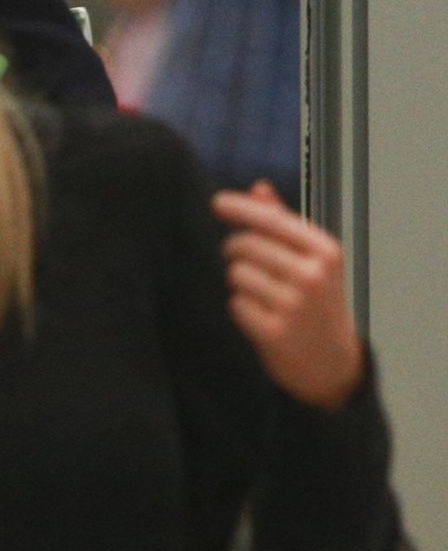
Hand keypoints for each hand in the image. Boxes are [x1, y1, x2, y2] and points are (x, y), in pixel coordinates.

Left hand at [215, 181, 365, 410]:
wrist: (333, 363)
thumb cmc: (318, 304)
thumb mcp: (313, 261)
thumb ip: (284, 223)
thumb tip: (258, 187)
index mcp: (324, 252)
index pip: (270, 220)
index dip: (239, 208)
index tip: (216, 202)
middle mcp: (312, 275)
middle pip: (244, 245)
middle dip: (237, 252)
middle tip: (252, 267)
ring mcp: (294, 305)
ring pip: (236, 274)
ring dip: (241, 284)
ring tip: (265, 297)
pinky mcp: (275, 332)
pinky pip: (235, 304)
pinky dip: (242, 310)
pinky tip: (263, 318)